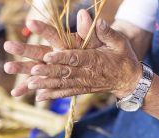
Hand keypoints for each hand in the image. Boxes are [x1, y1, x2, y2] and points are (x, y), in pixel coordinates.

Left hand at [15, 15, 141, 100]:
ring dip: (45, 84)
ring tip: (29, 85)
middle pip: (64, 72)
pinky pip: (65, 93)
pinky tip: (38, 97)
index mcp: (95, 59)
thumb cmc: (123, 58)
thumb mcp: (120, 42)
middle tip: (32, 70)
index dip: (61, 57)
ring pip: (62, 84)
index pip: (76, 58)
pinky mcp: (81, 90)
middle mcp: (87, 73)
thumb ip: (107, 32)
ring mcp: (83, 83)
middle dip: (47, 71)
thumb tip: (98, 20)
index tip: (48, 55)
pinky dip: (52, 95)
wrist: (129, 81)